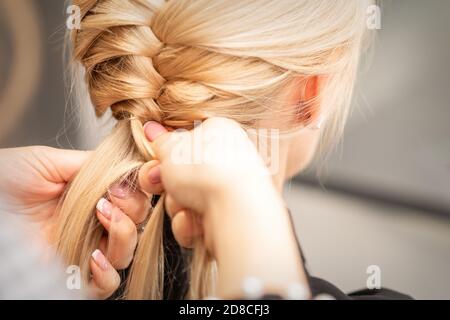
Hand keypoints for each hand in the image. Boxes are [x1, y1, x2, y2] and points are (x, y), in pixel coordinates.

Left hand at [0, 146, 145, 298]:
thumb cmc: (5, 181)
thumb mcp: (48, 161)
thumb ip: (88, 162)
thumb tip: (124, 165)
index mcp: (92, 198)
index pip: (133, 198)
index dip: (137, 191)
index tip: (122, 183)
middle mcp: (93, 226)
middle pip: (137, 225)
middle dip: (132, 209)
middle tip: (111, 197)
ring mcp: (85, 251)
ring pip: (127, 254)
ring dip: (124, 235)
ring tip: (101, 217)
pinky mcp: (72, 276)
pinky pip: (107, 285)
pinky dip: (108, 272)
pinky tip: (94, 256)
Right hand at [137, 118, 308, 297]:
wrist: (236, 209)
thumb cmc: (205, 169)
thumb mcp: (172, 147)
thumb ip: (160, 141)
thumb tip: (151, 128)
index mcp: (219, 132)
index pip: (185, 142)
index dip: (164, 154)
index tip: (155, 161)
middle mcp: (228, 160)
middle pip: (182, 173)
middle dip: (165, 183)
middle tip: (157, 183)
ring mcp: (229, 190)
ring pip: (186, 199)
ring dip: (177, 205)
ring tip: (186, 205)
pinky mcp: (228, 217)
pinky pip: (197, 220)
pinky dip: (191, 223)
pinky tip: (196, 223)